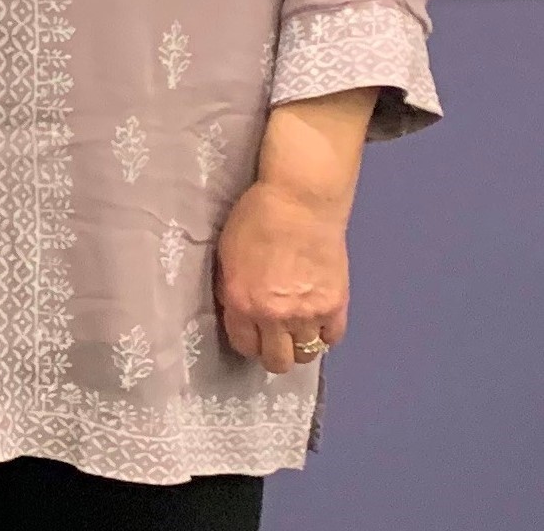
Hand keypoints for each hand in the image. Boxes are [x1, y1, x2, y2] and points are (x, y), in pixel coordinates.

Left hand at [217, 177, 350, 374]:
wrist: (298, 203)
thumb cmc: (255, 220)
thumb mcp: (227, 258)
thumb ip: (231, 291)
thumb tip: (237, 312)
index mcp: (242, 303)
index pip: (245, 346)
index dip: (248, 343)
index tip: (252, 334)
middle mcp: (275, 316)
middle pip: (277, 361)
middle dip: (273, 353)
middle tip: (274, 338)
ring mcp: (309, 314)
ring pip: (306, 356)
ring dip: (300, 345)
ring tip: (296, 328)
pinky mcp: (336, 306)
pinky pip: (332, 339)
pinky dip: (325, 334)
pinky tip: (317, 320)